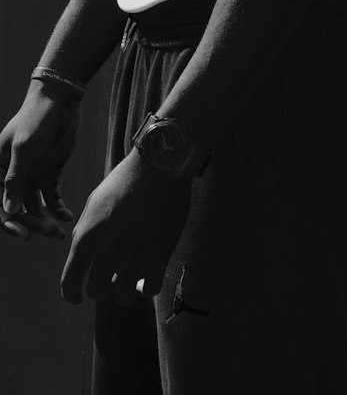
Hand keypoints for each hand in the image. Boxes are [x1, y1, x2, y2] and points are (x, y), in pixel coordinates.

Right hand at [1, 85, 79, 242]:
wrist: (60, 99)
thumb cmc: (36, 118)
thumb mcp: (24, 146)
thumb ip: (16, 178)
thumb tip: (9, 211)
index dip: (9, 222)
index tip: (25, 235)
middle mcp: (12, 178)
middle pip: (17, 210)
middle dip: (31, 224)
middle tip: (50, 232)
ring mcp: (31, 177)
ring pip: (34, 209)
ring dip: (44, 222)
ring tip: (59, 232)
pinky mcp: (49, 174)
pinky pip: (51, 198)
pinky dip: (57, 209)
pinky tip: (65, 216)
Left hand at [61, 149, 191, 305]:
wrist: (159, 164)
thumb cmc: (126, 180)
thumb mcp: (95, 202)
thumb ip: (84, 232)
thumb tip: (81, 258)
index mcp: (87, 235)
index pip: (70, 282)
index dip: (72, 295)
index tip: (78, 298)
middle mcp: (108, 248)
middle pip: (97, 292)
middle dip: (102, 288)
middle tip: (111, 279)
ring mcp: (134, 252)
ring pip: (123, 296)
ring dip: (125, 290)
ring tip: (131, 279)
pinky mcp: (160, 253)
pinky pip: (150, 289)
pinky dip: (147, 287)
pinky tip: (149, 276)